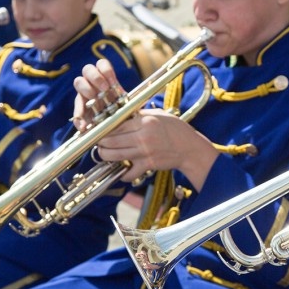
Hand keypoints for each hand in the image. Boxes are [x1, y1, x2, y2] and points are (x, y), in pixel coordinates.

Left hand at [73, 60, 218, 189]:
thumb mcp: (158, 115)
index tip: (98, 130)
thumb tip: (122, 115)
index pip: (116, 124)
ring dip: (105, 156)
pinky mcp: (148, 164)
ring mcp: (145, 152)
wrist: (189, 148)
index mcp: (144, 121)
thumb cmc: (176, 129)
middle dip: (100, 142)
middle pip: (111, 140)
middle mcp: (143, 136)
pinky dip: (123, 174)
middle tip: (98, 142)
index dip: (104, 128)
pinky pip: (130, 173)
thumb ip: (139, 115)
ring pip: (116, 156)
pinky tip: (121, 171)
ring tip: (103, 154)